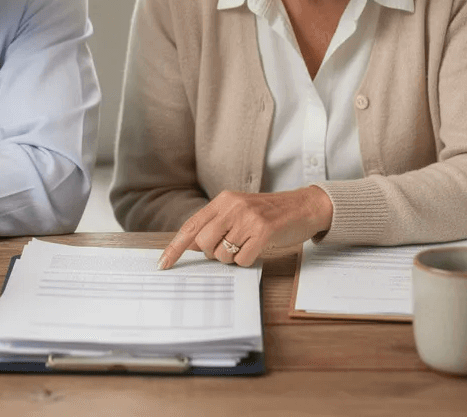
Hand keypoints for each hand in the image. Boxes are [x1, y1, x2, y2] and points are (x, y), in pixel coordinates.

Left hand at [157, 187, 333, 268]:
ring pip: (223, 255)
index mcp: (223, 200)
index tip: (163, 264)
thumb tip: (191, 246)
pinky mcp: (264, 230)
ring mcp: (248, 218)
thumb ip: (216, 223)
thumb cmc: (269, 213)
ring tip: (248, 244)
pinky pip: (242, 260)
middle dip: (214, 253)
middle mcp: (233, 206)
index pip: (190, 226)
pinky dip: (247, 260)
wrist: (303, 206)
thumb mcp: (239, 210)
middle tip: (231, 246)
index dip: (174, 248)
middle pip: (204, 245)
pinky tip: (258, 247)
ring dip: (233, 258)